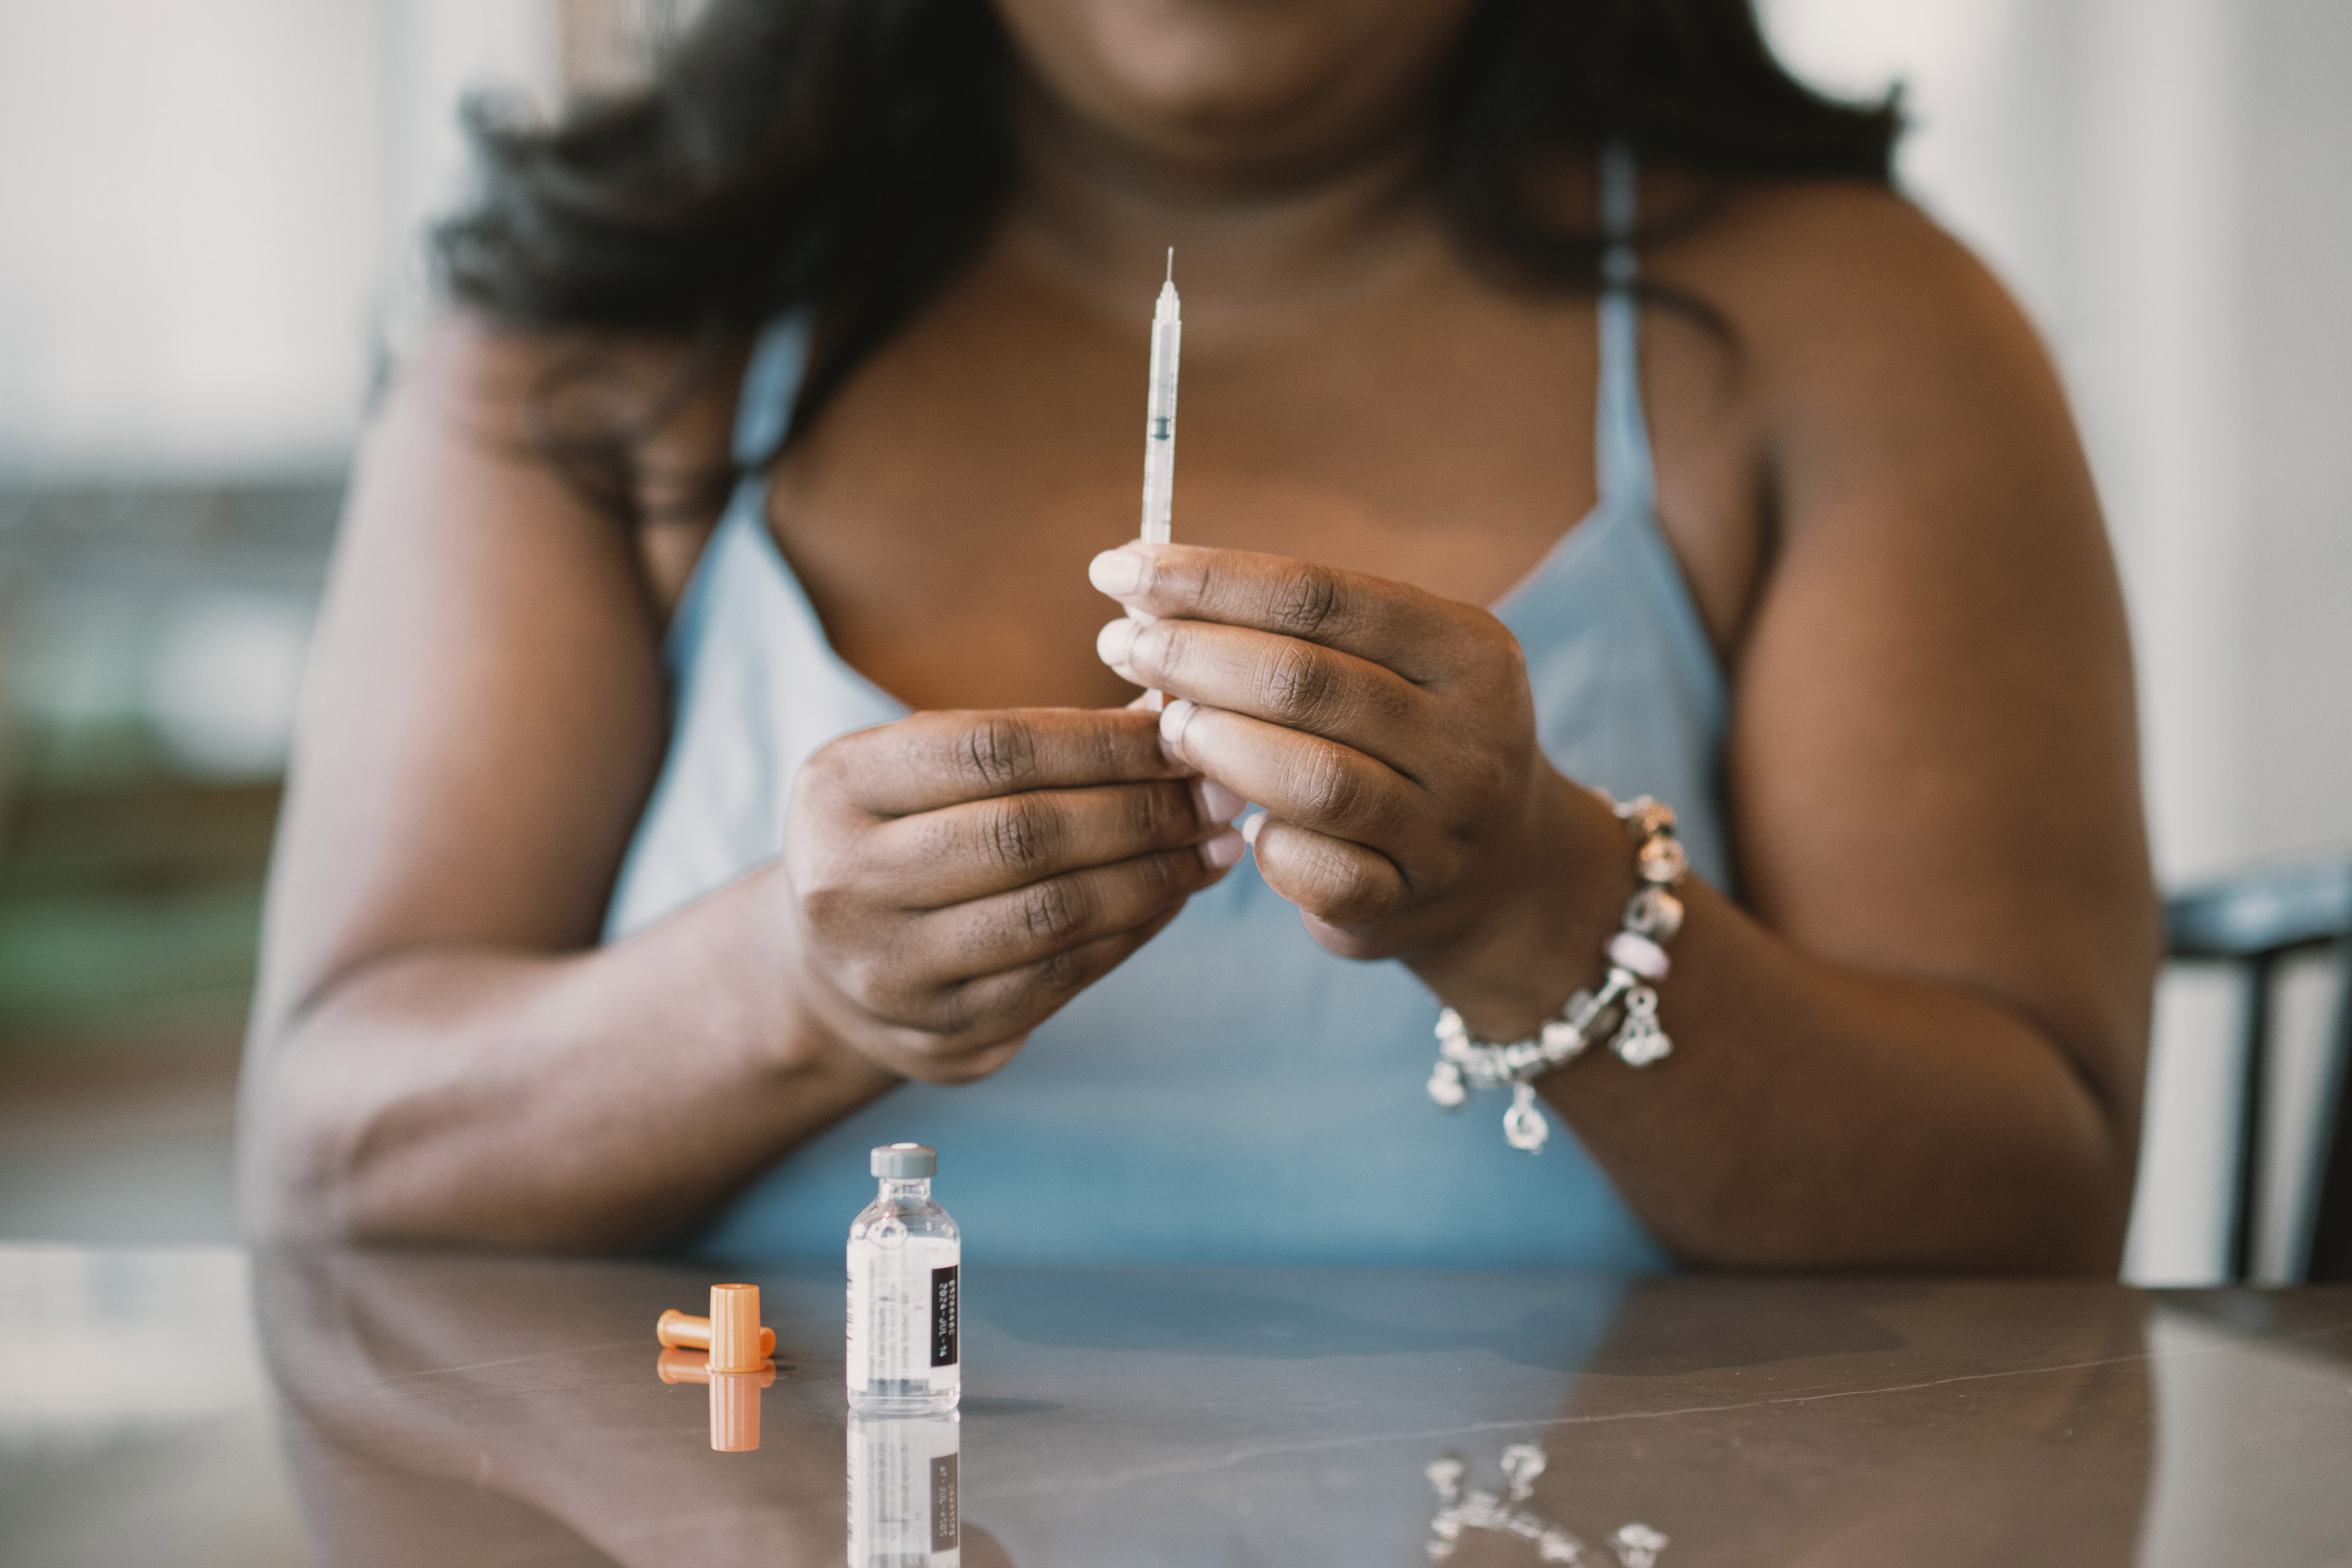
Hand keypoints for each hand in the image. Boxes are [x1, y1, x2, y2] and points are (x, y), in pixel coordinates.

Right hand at [783, 708, 1246, 1082]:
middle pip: (1027, 835)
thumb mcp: (926, 768)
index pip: (995, 749)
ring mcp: (890, 974)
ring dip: (1155, 876)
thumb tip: (1174, 709)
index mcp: (838, 789)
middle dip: (1144, 810)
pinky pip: (1063, 979)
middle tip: (1221, 794)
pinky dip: (1133, 932)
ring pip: (1053, 916)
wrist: (828, 970)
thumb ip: (1035, 739)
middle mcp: (845, 885)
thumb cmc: (907, 836)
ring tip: (1215, 847)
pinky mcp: (942, 1039)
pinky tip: (1174, 899)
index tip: (1184, 733)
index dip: (1104, 741)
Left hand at [1091, 543, 1615, 974]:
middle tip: (1118, 648)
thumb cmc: (1407, 741)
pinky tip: (1227, 824)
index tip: (1117, 570)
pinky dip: (1260, 845)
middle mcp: (1471, 738)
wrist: (1506, 872)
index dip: (1210, 580)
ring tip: (1161, 725)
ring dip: (1215, 745)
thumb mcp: (1390, 667)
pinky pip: (1316, 872)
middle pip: (1307, 681)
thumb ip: (1294, 634)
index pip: (1322, 596)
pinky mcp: (1405, 904)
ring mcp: (1444, 828)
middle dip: (1193, 657)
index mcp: (1467, 650)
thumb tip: (1146, 597)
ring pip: (1313, 779)